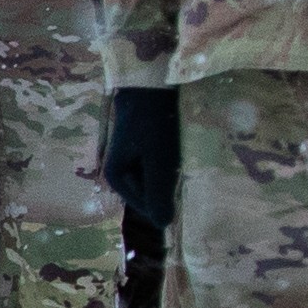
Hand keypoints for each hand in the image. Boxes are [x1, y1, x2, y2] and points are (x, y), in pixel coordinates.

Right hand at [99, 87, 182, 233]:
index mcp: (117, 178)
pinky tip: (185, 152)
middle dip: (170, 187)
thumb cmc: (153, 122)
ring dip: (174, 173)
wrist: (150, 83)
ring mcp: (132, 158)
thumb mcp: (157, 160)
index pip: (147, 207)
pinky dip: (173, 161)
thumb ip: (158, 193)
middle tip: (190, 175)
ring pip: (158, 178)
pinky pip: (160, 163)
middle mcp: (121, 170)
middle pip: (152, 192)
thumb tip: (163, 225)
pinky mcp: (144, 145)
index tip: (188, 192)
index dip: (167, 202)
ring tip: (189, 163)